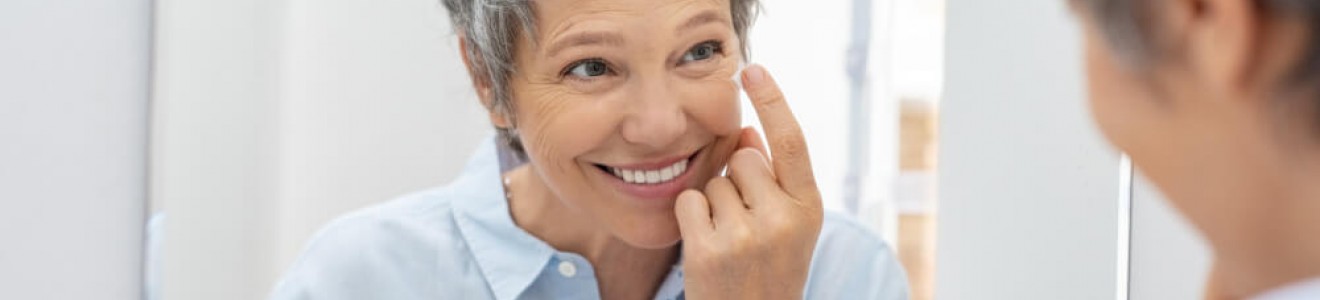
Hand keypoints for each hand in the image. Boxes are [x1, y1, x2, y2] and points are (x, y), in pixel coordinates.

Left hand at [675, 64, 823, 299]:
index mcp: (809, 208)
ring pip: (714, 181)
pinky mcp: (711, 250)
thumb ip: (772, 178)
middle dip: (737, 178)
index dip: (773, 101)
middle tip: (746, 222)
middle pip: (743, 157)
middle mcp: (783, 219)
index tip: (753, 70)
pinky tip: (708, 246)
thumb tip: (747, 132)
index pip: (791, 141)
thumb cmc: (769, 271)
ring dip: (715, 203)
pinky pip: (690, 201)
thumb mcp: (786, 226)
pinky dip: (692, 218)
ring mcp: (747, 236)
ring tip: (730, 241)